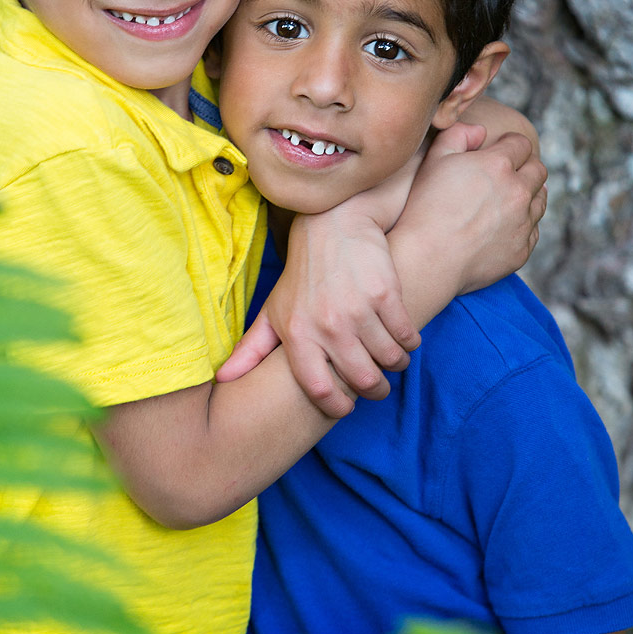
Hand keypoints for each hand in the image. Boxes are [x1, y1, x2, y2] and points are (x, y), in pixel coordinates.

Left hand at [217, 205, 420, 416]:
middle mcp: (327, 325)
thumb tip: (223, 379)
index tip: (347, 405)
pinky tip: (402, 337)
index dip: (338, 407)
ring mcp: (358, 309)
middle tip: (377, 385)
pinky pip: (407, 335)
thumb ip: (251, 349)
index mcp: (297, 334)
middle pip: (363, 380)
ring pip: (390, 360)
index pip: (320, 391)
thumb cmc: (301, 275)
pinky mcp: (385, 293)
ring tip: (392, 359)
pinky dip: (409, 342)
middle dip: (375, 390)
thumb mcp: (273, 310)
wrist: (333, 226)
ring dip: (395, 364)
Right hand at [391, 122, 546, 322]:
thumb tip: (480, 130)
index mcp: (498, 165)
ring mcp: (523, 223)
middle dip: (525, 167)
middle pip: (538, 170)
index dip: (510, 144)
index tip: (501, 150)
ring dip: (528, 195)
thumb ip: (458, 135)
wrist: (428, 259)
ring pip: (540, 200)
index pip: (521, 144)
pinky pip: (533, 230)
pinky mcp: (522, 249)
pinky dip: (523, 224)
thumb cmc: (425, 209)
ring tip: (506, 199)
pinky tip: (503, 225)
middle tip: (507, 173)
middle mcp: (518, 192)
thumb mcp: (434, 161)